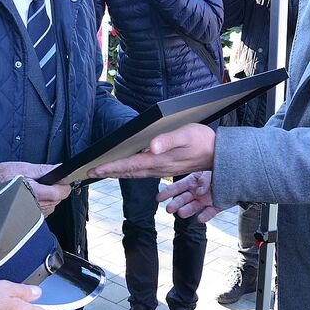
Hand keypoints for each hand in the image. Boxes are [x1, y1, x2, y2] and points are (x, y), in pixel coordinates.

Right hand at [0, 162, 70, 216]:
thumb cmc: (3, 175)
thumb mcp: (24, 167)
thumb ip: (45, 170)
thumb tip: (60, 168)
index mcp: (33, 191)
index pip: (59, 193)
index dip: (63, 185)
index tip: (62, 180)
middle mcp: (34, 205)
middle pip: (57, 200)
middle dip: (56, 190)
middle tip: (45, 181)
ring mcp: (32, 213)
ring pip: (52, 206)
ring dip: (50, 197)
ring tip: (37, 188)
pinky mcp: (29, 217)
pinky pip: (44, 212)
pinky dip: (43, 204)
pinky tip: (34, 196)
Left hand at [87, 123, 214, 178]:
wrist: (218, 154)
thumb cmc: (202, 141)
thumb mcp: (186, 135)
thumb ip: (168, 141)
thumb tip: (151, 147)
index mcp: (158, 160)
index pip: (129, 164)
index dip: (110, 166)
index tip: (95, 169)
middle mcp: (157, 168)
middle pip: (127, 171)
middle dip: (108, 172)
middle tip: (91, 172)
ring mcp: (161, 170)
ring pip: (133, 173)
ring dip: (117, 172)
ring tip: (103, 172)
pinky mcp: (165, 168)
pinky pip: (142, 173)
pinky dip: (129, 172)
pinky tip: (125, 170)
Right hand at [156, 171, 219, 221]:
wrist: (236, 175)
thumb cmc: (219, 169)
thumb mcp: (209, 170)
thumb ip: (204, 179)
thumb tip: (199, 191)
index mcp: (192, 181)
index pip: (177, 187)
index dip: (167, 192)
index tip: (158, 198)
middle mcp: (196, 192)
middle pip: (183, 199)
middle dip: (175, 204)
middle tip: (168, 209)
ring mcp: (205, 200)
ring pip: (194, 207)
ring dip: (187, 211)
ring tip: (180, 213)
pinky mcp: (216, 206)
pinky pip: (209, 213)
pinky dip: (205, 216)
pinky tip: (200, 218)